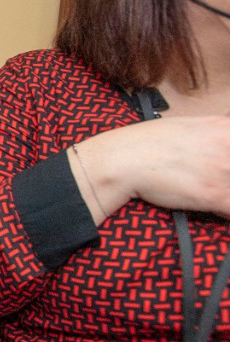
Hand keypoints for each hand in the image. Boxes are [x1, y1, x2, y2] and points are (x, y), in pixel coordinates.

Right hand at [71, 116, 229, 221]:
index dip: (227, 163)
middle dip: (226, 179)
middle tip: (212, 181)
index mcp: (224, 127)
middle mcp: (228, 145)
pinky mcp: (214, 194)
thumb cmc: (146, 143)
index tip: (221, 169)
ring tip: (209, 195)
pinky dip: (224, 214)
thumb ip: (213, 135)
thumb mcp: (186, 127)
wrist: (122, 160)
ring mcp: (223, 170)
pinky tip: (210, 208)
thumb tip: (221, 144)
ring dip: (224, 195)